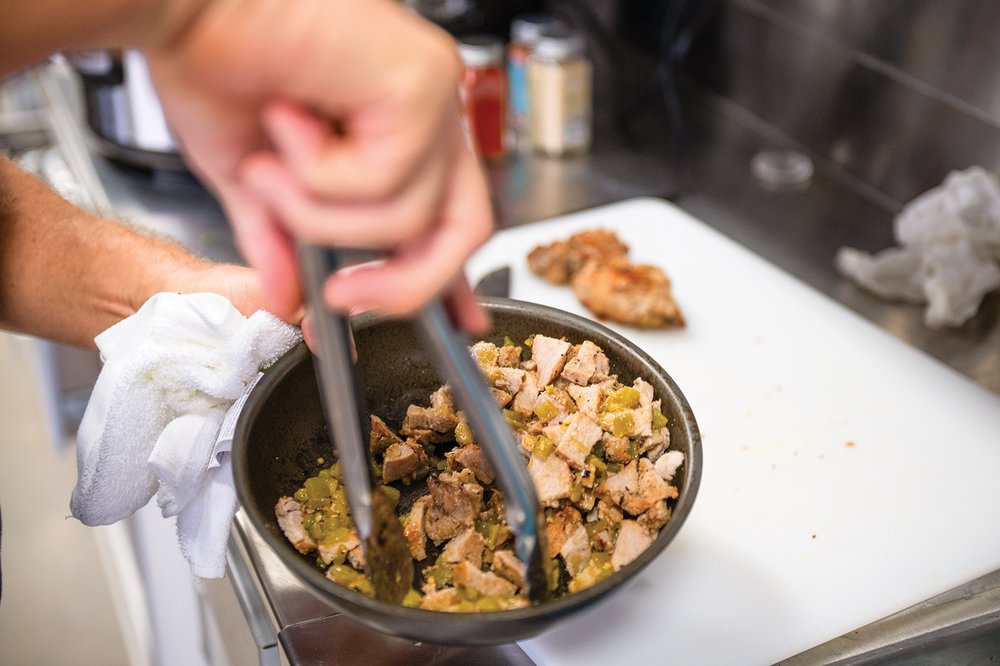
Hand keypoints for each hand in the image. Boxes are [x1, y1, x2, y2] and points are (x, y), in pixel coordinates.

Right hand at [145, 0, 492, 332]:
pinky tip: (288, 120)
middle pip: (464, 229)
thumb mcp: (252, 181)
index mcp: (396, 134)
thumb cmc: (215, 61)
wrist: (182, 4)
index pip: (448, 218)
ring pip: (412, 219)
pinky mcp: (421, 82)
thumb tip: (288, 300)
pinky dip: (318, 173)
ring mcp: (430, 97)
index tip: (460, 320)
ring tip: (270, 166)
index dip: (453, 277)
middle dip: (406, 284)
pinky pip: (386, 183)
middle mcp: (424, 114)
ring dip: (321, 215)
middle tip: (340, 299)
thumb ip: (283, 242)